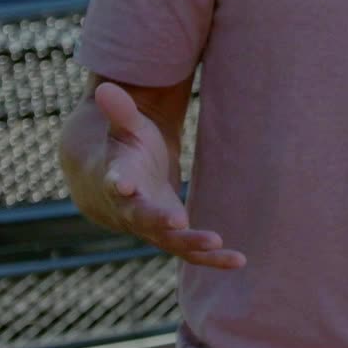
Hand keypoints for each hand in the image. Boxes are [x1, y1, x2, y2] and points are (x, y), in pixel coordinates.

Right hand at [93, 81, 244, 269]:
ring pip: (169, 241)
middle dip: (158, 219)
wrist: (113, 188)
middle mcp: (132, 209)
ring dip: (192, 244)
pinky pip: (191, 252)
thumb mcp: (123, 129)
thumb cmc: (123, 151)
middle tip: (176, 221)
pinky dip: (213, 258)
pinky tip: (240, 260)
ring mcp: (151, 226)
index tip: (122, 183)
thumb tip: (107, 87)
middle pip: (142, 217)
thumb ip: (119, 112)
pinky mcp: (171, 236)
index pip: (115, 182)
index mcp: (118, 180)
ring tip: (218, 244)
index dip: (118, 182)